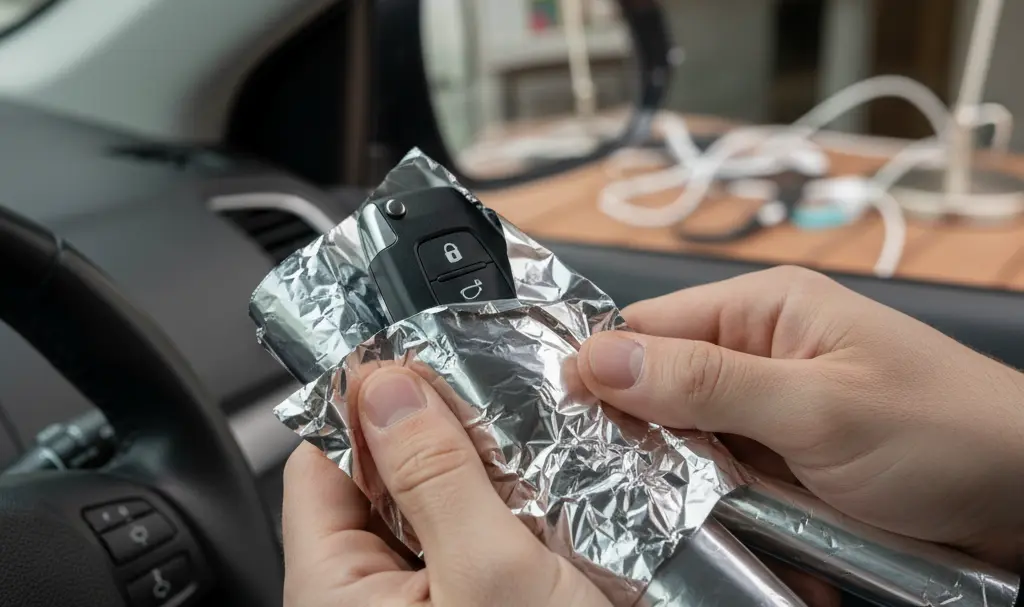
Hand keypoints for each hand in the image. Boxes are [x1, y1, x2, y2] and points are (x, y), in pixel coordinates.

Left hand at [281, 367, 610, 606]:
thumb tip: (384, 383)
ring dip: (479, 473)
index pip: (321, 463)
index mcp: (334, 594)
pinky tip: (544, 494)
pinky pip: (470, 540)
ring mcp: (419, 604)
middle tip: (492, 395)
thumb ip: (433, 474)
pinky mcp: (467, 606)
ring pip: (434, 507)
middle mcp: (366, 601)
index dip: (363, 404)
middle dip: (436, 435)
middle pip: (381, 480)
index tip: (416, 357)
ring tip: (528, 441)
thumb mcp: (490, 572)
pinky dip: (503, 511)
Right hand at [577, 266, 1023, 569]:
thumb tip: (599, 356)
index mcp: (765, 307)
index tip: (567, 430)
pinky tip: (739, 532)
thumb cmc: (947, 434)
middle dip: (649, 444)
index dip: (603, 374)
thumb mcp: (818, 408)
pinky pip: (726, 479)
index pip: (648, 327)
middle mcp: (761, 349)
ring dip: (689, 487)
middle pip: (661, 390)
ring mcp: (773, 408)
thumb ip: (706, 382)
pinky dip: (724, 511)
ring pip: (689, 443)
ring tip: (702, 517)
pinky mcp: (786, 457)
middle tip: (643, 489)